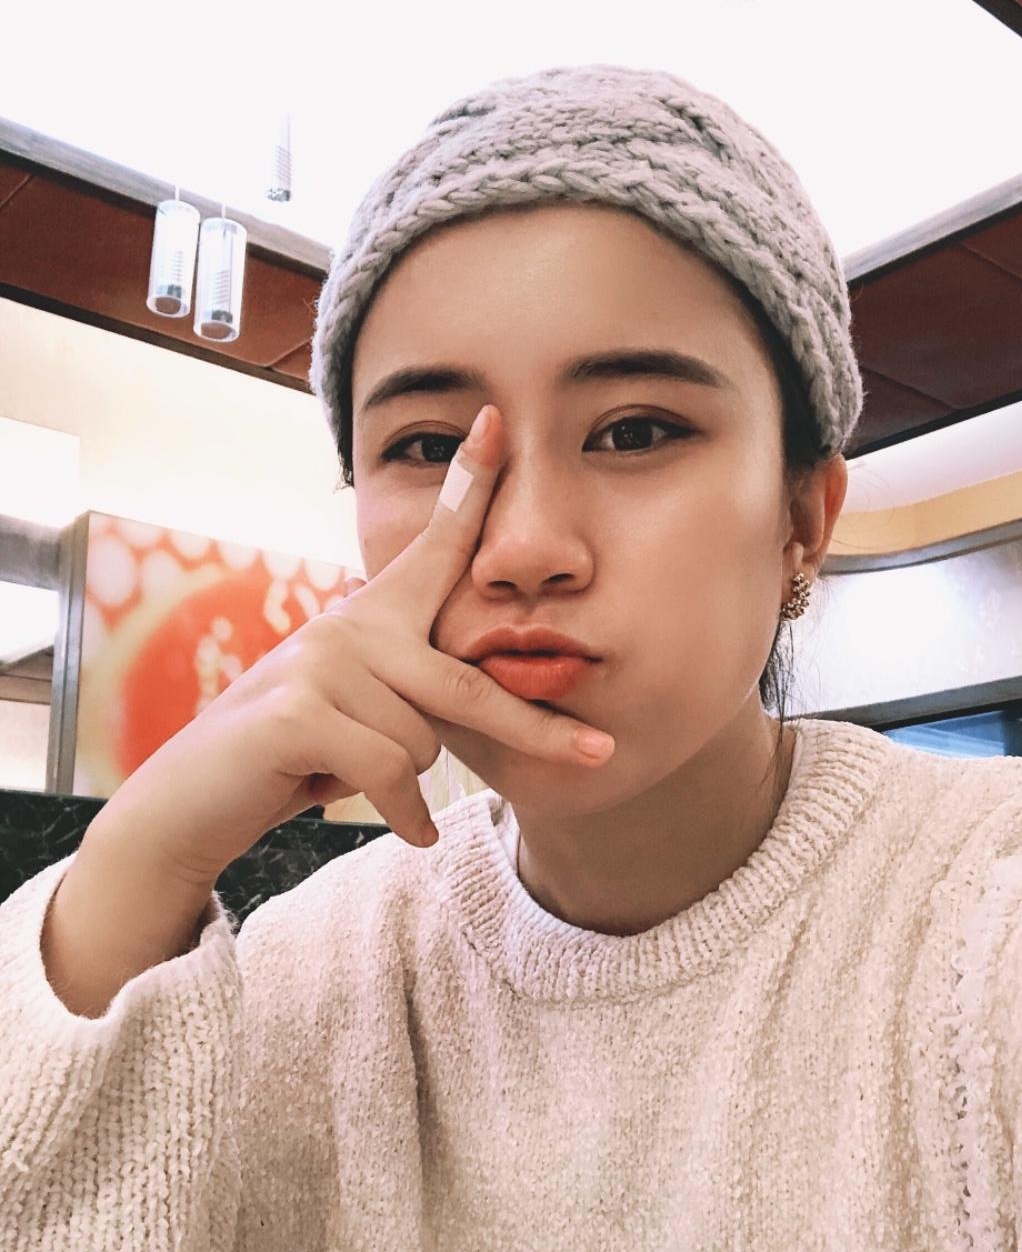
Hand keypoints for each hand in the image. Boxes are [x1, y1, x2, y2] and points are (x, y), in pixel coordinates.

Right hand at [90, 405, 613, 883]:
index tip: (498, 424)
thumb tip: (505, 701)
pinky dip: (403, 812)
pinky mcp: (301, 712)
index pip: (432, 546)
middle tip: (598, 753)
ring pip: (425, 740)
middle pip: (467, 682)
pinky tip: (405, 827)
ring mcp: (321, 663)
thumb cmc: (293, 759)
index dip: (468, 486)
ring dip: (406, 783)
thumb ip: (415, 691)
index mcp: (370, 616)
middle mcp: (348, 625)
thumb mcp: (362, 713)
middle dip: (536, 729)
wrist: (194, 802)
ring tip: (352, 778)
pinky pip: (392, 771)